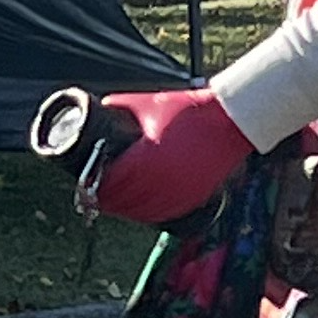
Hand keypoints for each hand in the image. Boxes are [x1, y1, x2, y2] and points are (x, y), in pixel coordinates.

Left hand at [91, 88, 255, 226]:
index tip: (88, 185)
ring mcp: (179, 192)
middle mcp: (161, 181)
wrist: (229, 120)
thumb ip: (121, 106)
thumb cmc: (189, 110)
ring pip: (144, 212)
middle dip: (109, 200)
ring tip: (116, 204)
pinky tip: (141, 210)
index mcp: (145, 159)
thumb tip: (100, 107)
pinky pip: (166, 213)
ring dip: (127, 210)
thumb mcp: (149, 104)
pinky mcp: (194, 196)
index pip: (113, 184)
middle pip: (125, 202)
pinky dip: (150, 213)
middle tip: (97, 195)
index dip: (97, 187)